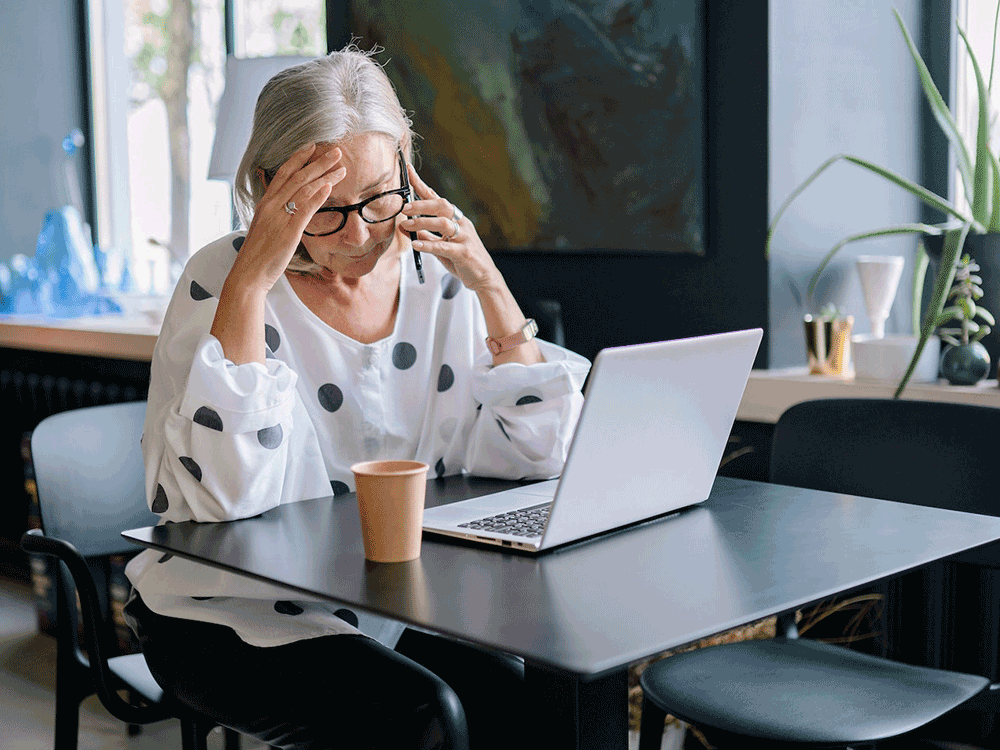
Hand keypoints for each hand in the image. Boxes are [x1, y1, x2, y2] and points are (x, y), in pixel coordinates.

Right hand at [230, 143, 345, 293]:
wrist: (249, 273)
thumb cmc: (259, 255)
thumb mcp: (266, 228)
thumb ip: (277, 215)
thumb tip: (291, 210)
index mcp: (265, 203)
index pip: (283, 173)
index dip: (298, 158)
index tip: (312, 147)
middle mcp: (271, 205)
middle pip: (297, 176)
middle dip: (318, 161)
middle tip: (335, 151)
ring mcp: (279, 217)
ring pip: (304, 188)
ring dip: (324, 174)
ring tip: (341, 166)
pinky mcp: (289, 231)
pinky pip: (304, 208)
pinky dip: (317, 195)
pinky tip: (329, 185)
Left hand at [398, 164, 500, 292]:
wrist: (484, 278)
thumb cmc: (462, 260)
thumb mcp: (441, 246)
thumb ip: (426, 235)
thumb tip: (405, 225)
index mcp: (456, 219)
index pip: (436, 198)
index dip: (422, 184)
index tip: (408, 171)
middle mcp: (462, 224)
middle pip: (442, 206)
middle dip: (421, 204)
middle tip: (404, 208)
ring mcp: (465, 237)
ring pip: (443, 223)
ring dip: (422, 222)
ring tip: (406, 225)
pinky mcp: (464, 253)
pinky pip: (444, 246)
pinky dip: (429, 245)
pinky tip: (416, 245)